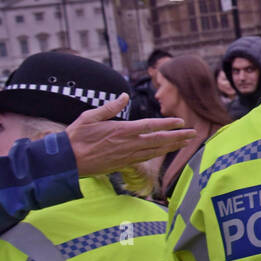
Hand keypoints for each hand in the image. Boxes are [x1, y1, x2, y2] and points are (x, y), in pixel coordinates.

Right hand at [66, 94, 196, 176]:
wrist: (66, 162)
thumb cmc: (76, 137)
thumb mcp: (90, 116)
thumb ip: (110, 107)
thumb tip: (125, 96)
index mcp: (121, 130)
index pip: (150, 126)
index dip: (167, 124)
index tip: (181, 121)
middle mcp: (128, 144)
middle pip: (159, 140)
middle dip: (178, 137)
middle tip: (193, 134)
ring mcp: (127, 156)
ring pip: (155, 151)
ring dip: (172, 146)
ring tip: (186, 142)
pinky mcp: (123, 164)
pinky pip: (146, 158)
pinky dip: (159, 154)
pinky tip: (166, 151)